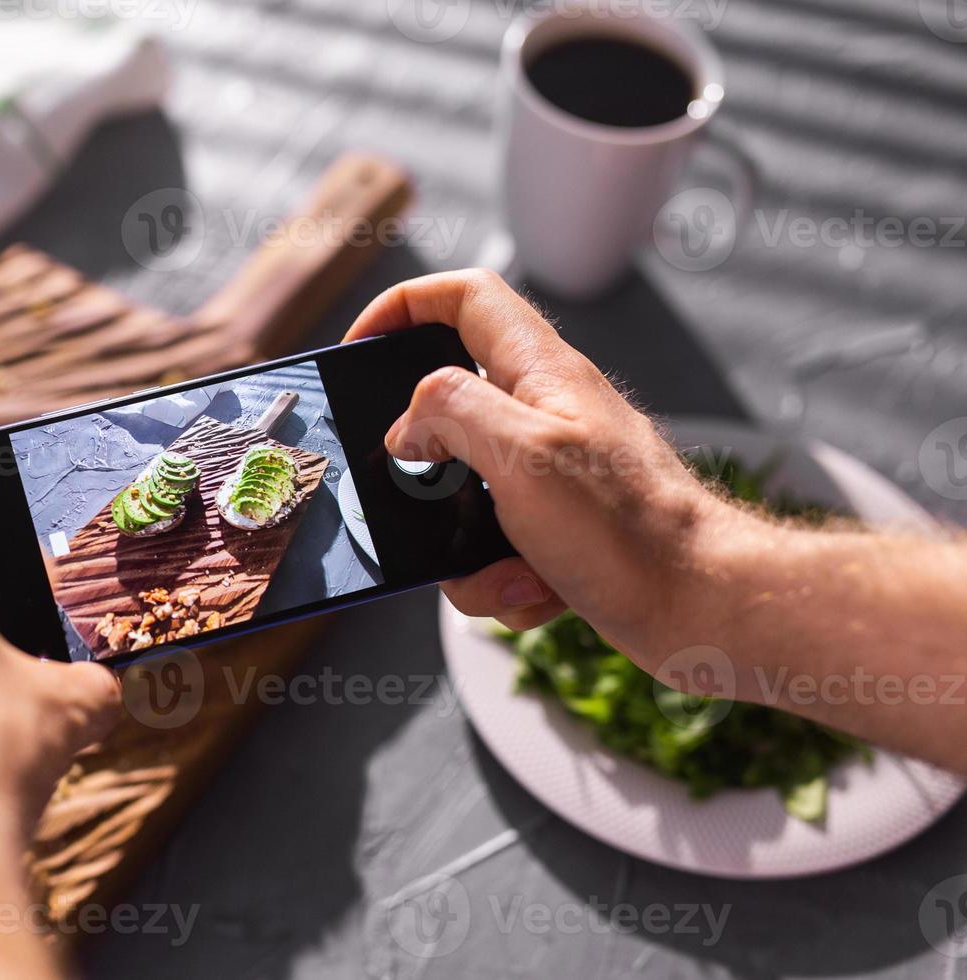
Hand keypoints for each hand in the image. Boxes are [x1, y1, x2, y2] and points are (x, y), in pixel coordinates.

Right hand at [346, 270, 723, 662]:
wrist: (707, 610)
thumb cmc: (633, 531)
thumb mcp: (522, 454)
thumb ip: (451, 412)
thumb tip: (406, 424)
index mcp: (541, 373)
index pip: (466, 296)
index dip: (404, 306)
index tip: (360, 350)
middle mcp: (548, 414)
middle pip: (450, 410)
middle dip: (424, 469)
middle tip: (416, 500)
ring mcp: (555, 473)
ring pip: (464, 494)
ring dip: (465, 547)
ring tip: (508, 569)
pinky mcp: (561, 529)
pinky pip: (497, 547)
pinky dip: (504, 579)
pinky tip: (537, 593)